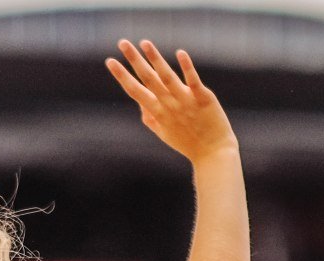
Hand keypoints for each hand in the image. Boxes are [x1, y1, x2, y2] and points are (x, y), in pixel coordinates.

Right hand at [105, 40, 237, 160]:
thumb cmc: (187, 142)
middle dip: (134, 60)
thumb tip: (140, 103)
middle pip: (148, 79)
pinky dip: (186, 67)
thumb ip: (150, 118)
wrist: (213, 153)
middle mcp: (168, 105)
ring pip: (167, 76)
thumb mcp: (163, 133)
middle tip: (122, 42)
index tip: (110, 61)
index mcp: (157, 113)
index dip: (122, 75)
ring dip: (155, 58)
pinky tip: (180, 53)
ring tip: (144, 42)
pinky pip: (193, 80)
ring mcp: (185, 101)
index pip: (135, 91)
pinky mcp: (203, 98)